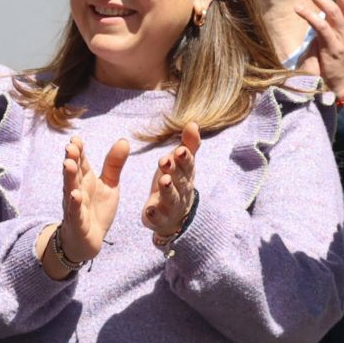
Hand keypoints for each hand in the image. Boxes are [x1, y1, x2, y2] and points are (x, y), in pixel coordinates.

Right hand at [50, 135, 127, 266]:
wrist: (89, 240)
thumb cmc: (96, 210)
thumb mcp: (109, 185)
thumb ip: (114, 164)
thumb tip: (123, 140)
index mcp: (85, 180)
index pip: (81, 162)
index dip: (78, 151)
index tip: (76, 139)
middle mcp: (77, 190)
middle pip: (73, 173)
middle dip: (71, 160)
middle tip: (71, 147)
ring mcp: (75, 206)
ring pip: (70, 189)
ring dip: (69, 177)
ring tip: (68, 164)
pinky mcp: (78, 222)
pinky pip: (75, 212)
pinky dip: (74, 204)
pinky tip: (74, 195)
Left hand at [141, 123, 201, 240]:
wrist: (176, 217)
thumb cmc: (178, 182)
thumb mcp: (182, 164)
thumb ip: (188, 145)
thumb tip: (194, 123)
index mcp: (186, 175)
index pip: (188, 165)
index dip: (184, 158)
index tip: (179, 150)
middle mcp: (181, 191)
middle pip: (180, 180)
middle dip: (174, 170)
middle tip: (165, 161)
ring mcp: (171, 206)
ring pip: (171, 198)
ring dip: (168, 190)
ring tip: (163, 181)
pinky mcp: (159, 220)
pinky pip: (158, 218)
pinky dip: (154, 214)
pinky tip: (149, 210)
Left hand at [295, 0, 343, 102]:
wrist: (340, 86)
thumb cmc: (333, 61)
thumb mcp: (336, 38)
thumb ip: (331, 24)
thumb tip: (319, 8)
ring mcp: (343, 39)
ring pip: (333, 11)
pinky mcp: (332, 49)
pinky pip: (322, 28)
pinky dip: (310, 16)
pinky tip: (298, 8)